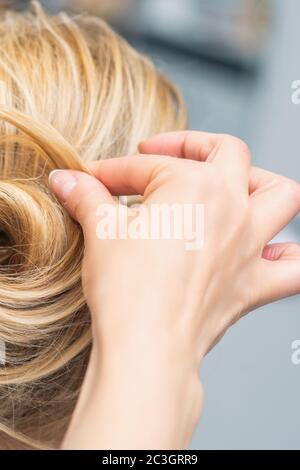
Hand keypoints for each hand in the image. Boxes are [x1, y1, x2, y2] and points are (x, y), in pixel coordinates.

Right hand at [49, 131, 299, 448]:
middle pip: (228, 152)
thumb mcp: (101, 231)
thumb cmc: (127, 289)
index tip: (94, 180)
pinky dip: (288, 256)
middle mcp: (232, 207)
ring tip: (235, 185)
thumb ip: (87, 196)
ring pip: (281, 195)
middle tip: (164, 158)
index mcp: (194, 184)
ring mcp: (249, 245)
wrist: (148, 347)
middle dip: (193, 145)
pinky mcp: (253, 284)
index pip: (146, 167)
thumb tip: (66, 179)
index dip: (113, 171)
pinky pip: (293, 268)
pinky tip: (270, 252)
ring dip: (261, 183)